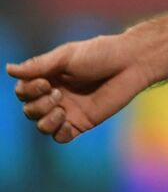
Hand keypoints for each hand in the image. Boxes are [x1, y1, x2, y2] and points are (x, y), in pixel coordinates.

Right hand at [6, 34, 150, 142]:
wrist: (131, 63)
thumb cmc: (101, 54)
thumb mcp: (66, 56)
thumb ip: (38, 65)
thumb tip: (8, 69)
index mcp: (49, 77)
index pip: (23, 92)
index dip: (27, 91)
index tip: (45, 82)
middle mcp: (56, 95)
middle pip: (29, 110)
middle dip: (37, 105)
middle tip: (58, 93)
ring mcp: (69, 110)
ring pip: (41, 126)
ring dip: (45, 120)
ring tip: (61, 107)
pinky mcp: (83, 122)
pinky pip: (61, 137)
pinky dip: (59, 133)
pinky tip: (67, 122)